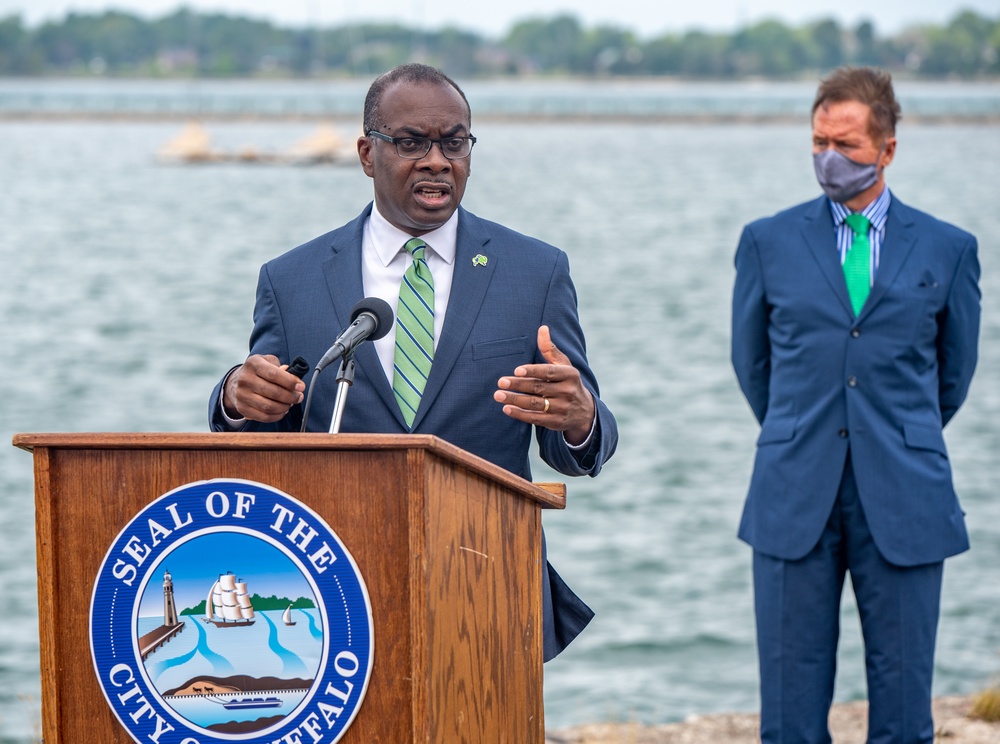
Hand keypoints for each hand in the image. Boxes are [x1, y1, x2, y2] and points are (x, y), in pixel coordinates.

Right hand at [223, 354, 304, 422]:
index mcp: (253, 364)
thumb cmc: (257, 372)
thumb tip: (293, 378)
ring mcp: (242, 395)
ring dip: (285, 407)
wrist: (235, 383)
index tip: (301, 387)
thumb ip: (281, 367)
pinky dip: (277, 416)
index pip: (274, 374)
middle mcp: (245, 379)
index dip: (290, 381)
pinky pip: (264, 417)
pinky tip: (282, 411)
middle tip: (299, 397)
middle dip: (291, 396)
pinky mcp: (242, 409)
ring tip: (291, 404)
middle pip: (273, 392)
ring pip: (269, 406)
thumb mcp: (267, 361)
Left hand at [494, 325, 594, 444]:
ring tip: (498, 395)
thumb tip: (542, 328)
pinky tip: (506, 408)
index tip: (517, 370)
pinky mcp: (555, 422)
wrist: (584, 411)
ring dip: (515, 400)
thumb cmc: (567, 382)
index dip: (533, 371)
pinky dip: (520, 414)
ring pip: (535, 404)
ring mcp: (562, 408)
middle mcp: (567, 392)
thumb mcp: (563, 365)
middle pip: (539, 388)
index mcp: (570, 375)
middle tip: (501, 382)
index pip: (549, 372)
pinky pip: (535, 419)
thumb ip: (550, 349)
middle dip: (518, 385)